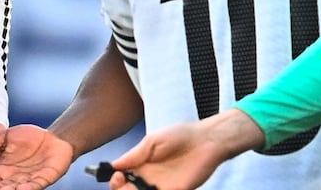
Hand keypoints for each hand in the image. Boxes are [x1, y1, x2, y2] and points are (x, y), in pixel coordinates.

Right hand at [0, 124, 74, 189]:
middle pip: (2, 189)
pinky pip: (37, 184)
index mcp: (3, 171)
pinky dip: (30, 188)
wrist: (53, 138)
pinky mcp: (45, 177)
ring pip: (18, 189)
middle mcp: (15, 179)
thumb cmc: (28, 139)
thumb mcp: (4, 138)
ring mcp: (30, 179)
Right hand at [107, 110, 261, 189]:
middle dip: (120, 189)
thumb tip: (114, 165)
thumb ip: (135, 155)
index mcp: (141, 165)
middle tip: (122, 181)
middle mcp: (149, 178)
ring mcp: (161, 187)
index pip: (122, 178)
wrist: (205, 140)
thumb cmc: (180, 135)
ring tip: (134, 187)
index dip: (115, 179)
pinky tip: (148, 189)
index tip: (116, 174)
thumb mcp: (153, 141)